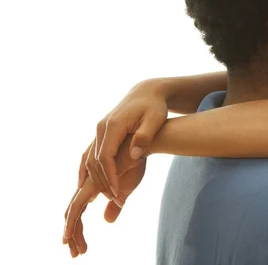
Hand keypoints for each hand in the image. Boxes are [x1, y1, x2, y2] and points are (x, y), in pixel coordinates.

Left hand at [65, 135, 146, 257]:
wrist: (143, 144)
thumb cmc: (137, 161)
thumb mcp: (127, 188)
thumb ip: (116, 204)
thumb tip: (106, 220)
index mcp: (95, 184)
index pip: (79, 208)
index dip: (76, 227)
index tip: (78, 246)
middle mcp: (88, 183)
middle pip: (72, 211)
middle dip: (72, 234)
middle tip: (75, 253)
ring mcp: (89, 182)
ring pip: (72, 211)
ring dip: (73, 233)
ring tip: (77, 252)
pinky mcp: (94, 182)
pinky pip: (78, 205)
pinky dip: (74, 221)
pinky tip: (75, 235)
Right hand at [78, 80, 166, 202]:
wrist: (146, 92)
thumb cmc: (154, 107)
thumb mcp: (155, 119)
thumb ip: (145, 137)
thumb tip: (134, 155)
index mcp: (114, 125)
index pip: (105, 157)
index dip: (110, 177)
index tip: (118, 194)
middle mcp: (101, 128)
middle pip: (95, 162)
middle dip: (104, 183)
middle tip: (116, 200)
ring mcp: (99, 131)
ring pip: (90, 160)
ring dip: (96, 180)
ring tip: (108, 197)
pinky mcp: (101, 134)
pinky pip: (89, 155)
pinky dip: (87, 171)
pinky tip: (88, 185)